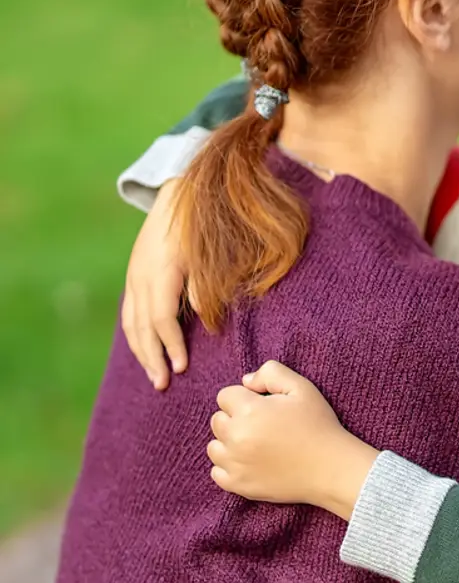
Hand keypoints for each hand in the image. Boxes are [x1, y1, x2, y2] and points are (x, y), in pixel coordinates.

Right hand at [121, 179, 189, 390]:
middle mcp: (141, 278)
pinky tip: (144, 350)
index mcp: (160, 273)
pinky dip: (136, 336)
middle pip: (143, 328)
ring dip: (141, 352)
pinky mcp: (133, 277)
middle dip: (152, 358)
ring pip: (132, 323)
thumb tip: (203, 318)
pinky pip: (130, 313)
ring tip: (152, 375)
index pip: (162, 320)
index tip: (181, 368)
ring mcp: (134, 278)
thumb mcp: (204, 252)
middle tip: (162, 385)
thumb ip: (203, 285)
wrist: (177, 196)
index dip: (171, 346)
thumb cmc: (198, 226)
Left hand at [208, 361, 378, 517]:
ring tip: (256, 444)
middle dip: (235, 418)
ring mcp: (235, 464)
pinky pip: (216, 472)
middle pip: (217, 420)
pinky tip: (250, 462)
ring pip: (214, 446)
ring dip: (229, 442)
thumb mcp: (302, 387)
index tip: (265, 407)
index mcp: (249, 411)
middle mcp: (236, 437)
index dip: (245, 398)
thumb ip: (271, 372)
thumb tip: (246, 381)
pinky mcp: (238, 485)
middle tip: (263, 425)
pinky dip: (229, 466)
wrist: (332, 469)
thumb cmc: (318, 425)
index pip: (225, 396)